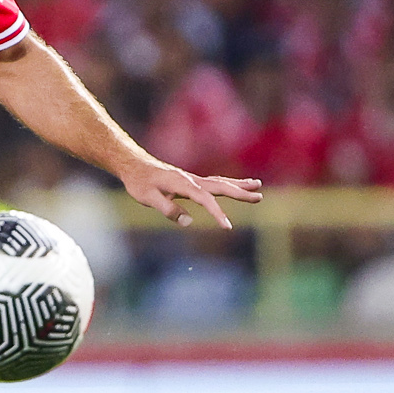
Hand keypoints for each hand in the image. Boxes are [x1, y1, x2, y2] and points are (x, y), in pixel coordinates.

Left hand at [122, 160, 261, 228]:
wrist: (133, 165)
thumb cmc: (139, 182)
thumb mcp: (147, 197)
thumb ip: (167, 208)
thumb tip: (188, 221)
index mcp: (183, 184)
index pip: (205, 200)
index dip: (217, 213)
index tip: (227, 227)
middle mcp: (191, 180)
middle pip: (220, 186)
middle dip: (240, 192)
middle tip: (260, 197)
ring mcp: (192, 179)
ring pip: (220, 182)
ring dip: (239, 184)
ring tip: (257, 185)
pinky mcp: (190, 181)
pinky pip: (214, 182)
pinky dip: (227, 183)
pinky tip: (235, 185)